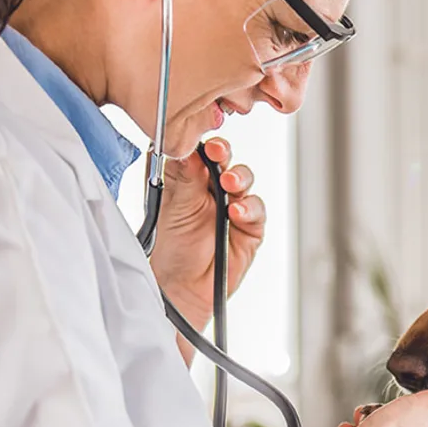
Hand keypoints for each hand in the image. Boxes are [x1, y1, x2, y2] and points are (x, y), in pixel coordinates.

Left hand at [148, 138, 264, 324]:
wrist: (182, 288)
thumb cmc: (170, 250)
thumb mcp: (172, 207)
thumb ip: (184, 177)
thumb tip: (188, 146)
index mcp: (188, 180)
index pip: (198, 150)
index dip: (201, 142)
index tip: (198, 138)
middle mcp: (211, 189)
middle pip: (224, 159)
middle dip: (223, 153)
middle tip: (217, 152)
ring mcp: (232, 206)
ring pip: (244, 179)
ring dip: (239, 177)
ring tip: (229, 184)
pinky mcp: (250, 227)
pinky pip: (257, 209)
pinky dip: (249, 207)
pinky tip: (237, 212)